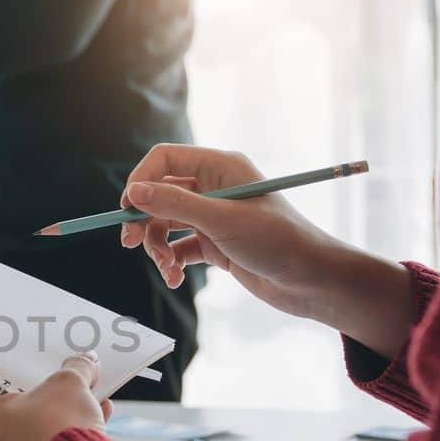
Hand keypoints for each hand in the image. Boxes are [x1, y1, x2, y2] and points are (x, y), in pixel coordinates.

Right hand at [121, 144, 415, 357]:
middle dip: (144, 219)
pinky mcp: (216, 243)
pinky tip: (176, 278)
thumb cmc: (276, 242)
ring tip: (167, 269)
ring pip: (166, 224)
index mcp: (220, 167)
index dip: (141, 181)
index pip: (165, 160)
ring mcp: (214, 216)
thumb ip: (174, 205)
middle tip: (130, 243)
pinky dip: (172, 262)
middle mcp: (215, 187)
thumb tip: (133, 192)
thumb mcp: (221, 221)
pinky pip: (179, 247)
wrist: (312, 281)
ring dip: (157, 247)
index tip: (127, 209)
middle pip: (160, 194)